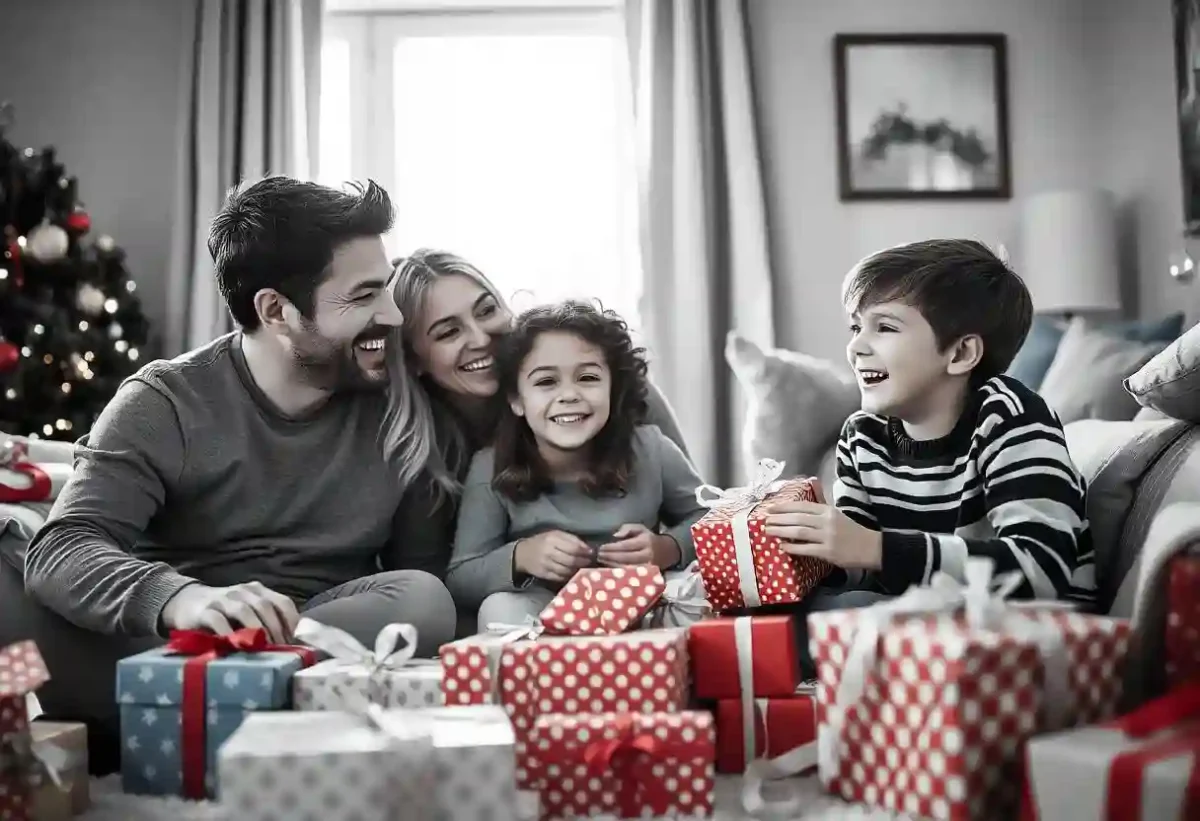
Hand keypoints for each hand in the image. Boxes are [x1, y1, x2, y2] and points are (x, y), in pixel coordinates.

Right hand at [160, 581, 300, 642]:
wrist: (185, 602)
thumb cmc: (225, 613)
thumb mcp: (247, 611)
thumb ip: (265, 620)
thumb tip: (290, 643)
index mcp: (258, 591)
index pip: (283, 602)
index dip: (291, 622)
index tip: (295, 641)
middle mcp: (243, 591)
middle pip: (265, 607)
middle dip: (276, 630)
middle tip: (280, 651)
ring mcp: (223, 599)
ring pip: (244, 611)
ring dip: (256, 631)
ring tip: (263, 650)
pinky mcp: (204, 611)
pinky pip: (218, 621)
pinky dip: (228, 634)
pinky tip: (235, 646)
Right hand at [514, 530, 593, 581]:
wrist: (522, 554)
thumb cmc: (542, 542)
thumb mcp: (555, 534)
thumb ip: (571, 539)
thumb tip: (588, 548)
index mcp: (552, 539)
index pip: (573, 547)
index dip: (585, 551)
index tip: (592, 552)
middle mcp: (548, 552)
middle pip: (571, 560)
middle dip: (583, 562)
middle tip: (589, 561)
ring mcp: (546, 565)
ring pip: (567, 570)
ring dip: (577, 569)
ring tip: (582, 567)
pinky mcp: (544, 575)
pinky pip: (561, 577)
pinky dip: (569, 575)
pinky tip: (573, 572)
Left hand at [597, 523, 679, 568]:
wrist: (666, 552)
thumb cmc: (648, 539)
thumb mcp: (640, 528)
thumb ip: (627, 528)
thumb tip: (615, 536)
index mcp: (645, 542)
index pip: (625, 546)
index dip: (611, 548)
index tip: (600, 548)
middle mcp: (646, 555)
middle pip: (624, 558)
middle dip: (609, 557)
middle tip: (598, 556)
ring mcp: (646, 567)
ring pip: (625, 567)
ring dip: (611, 565)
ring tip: (600, 561)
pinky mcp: (645, 576)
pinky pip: (628, 574)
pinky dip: (617, 571)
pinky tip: (608, 568)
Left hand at [764, 501, 882, 569]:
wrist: (870, 547)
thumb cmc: (852, 531)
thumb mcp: (837, 515)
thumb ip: (820, 511)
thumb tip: (799, 507)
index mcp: (828, 511)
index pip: (802, 506)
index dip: (785, 507)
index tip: (771, 508)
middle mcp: (826, 521)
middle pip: (797, 518)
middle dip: (779, 519)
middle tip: (765, 520)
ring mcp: (827, 537)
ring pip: (799, 532)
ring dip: (781, 531)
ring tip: (768, 531)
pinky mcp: (828, 552)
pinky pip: (806, 549)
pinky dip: (792, 548)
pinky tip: (782, 547)